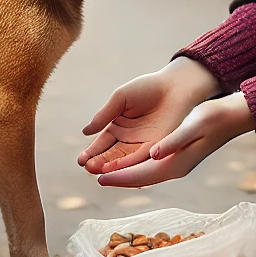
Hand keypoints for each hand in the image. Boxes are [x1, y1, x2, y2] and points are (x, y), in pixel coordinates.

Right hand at [78, 57, 218, 173]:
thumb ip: (105, 114)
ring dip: (110, 167)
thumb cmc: (148, 88)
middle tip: (86, 166)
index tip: (80, 160)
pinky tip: (116, 170)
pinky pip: (140, 159)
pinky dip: (128, 165)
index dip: (92, 152)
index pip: (102, 143)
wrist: (175, 86)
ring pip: (123, 160)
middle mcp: (129, 139)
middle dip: (98, 162)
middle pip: (111, 155)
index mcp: (119, 126)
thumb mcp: (121, 98)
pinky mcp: (157, 147)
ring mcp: (143, 145)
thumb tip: (85, 132)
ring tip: (95, 170)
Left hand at [95, 94, 254, 187]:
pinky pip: (152, 168)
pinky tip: (129, 162)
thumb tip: (153, 154)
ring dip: (126, 174)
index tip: (99, 178)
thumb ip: (172, 141)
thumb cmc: (212, 118)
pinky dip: (136, 167)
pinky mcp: (179, 158)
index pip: (141, 175)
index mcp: (175, 164)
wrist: (231, 118)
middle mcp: (175, 169)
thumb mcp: (192, 126)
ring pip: (145, 174)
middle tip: (95, 177)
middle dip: (118, 179)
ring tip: (106, 172)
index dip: (119, 177)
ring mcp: (177, 165)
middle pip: (141, 179)